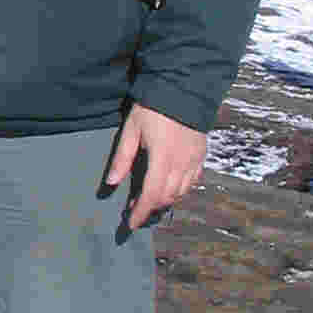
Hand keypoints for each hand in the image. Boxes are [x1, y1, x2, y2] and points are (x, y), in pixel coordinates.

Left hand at [104, 101, 206, 229]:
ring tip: (148, 200)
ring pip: (181, 192)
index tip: (130, 224)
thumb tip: (110, 183)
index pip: (151, 195)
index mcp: (162, 158)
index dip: (140, 212)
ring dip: (165, 200)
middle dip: (150, 208)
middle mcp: (181, 163)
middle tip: (134, 210)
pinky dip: (180, 190)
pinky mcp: (201, 155)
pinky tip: (169, 188)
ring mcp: (194, 160)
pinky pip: (193, 182)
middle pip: (167, 197)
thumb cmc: (152, 107)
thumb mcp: (131, 129)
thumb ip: (122, 158)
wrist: (184, 88)